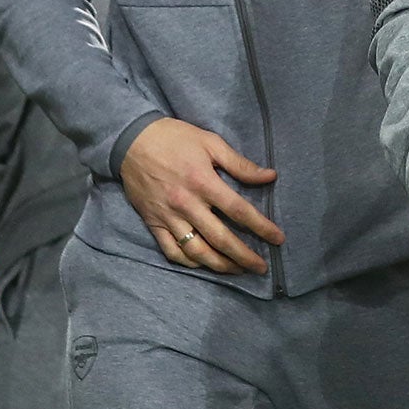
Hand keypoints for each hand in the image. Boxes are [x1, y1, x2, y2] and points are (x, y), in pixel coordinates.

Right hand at [119, 119, 283, 275]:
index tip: (278, 238)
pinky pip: (172, 251)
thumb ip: (239, 164)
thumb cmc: (174, 138)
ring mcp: (168, 216)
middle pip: (221, 238)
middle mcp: (187, 204)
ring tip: (237, 271)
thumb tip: (270, 176)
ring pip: (197, 251)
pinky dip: (189, 262)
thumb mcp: (210, 142)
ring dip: (220, 265)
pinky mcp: (153, 223)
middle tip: (261, 268)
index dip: (261, 227)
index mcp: (203, 181)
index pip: (239, 211)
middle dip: (244, 257)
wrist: (131, 139)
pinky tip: (204, 264)